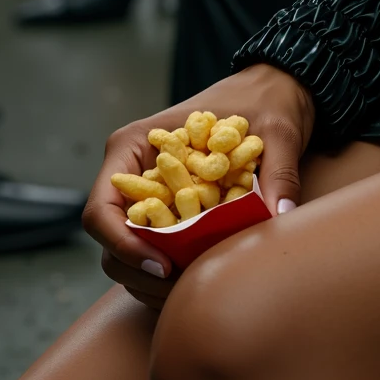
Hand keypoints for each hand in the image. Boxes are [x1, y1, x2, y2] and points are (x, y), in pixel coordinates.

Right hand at [86, 65, 314, 307]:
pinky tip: (199, 281)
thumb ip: (277, 172)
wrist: (275, 90)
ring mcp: (147, 195)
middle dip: (139, 272)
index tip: (163, 265)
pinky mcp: (168, 212)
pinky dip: (167, 275)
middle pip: (110, 240)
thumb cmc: (266, 101)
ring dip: (151, 281)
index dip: (122, 244)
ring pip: (126, 254)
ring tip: (195, 289)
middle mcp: (132, 174)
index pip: (101, 209)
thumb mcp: (277, 131)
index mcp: (135, 147)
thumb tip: (279, 215)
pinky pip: (153, 252)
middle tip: (184, 289)